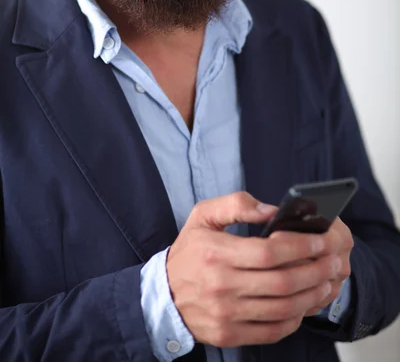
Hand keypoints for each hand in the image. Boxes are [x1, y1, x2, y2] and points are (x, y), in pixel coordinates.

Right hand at [166, 192, 343, 347]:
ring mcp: (227, 314)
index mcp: (217, 253)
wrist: (164, 295)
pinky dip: (295, 319)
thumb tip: (271, 210)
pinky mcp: (230, 334)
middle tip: (333, 260)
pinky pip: (272, 331)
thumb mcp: (203, 215)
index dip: (300, 246)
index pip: (268, 252)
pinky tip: (305, 304)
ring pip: (282, 308)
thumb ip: (236, 204)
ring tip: (326, 281)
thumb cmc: (189, 251)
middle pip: (282, 282)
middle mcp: (222, 285)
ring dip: (311, 295)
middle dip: (315, 270)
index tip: (320, 240)